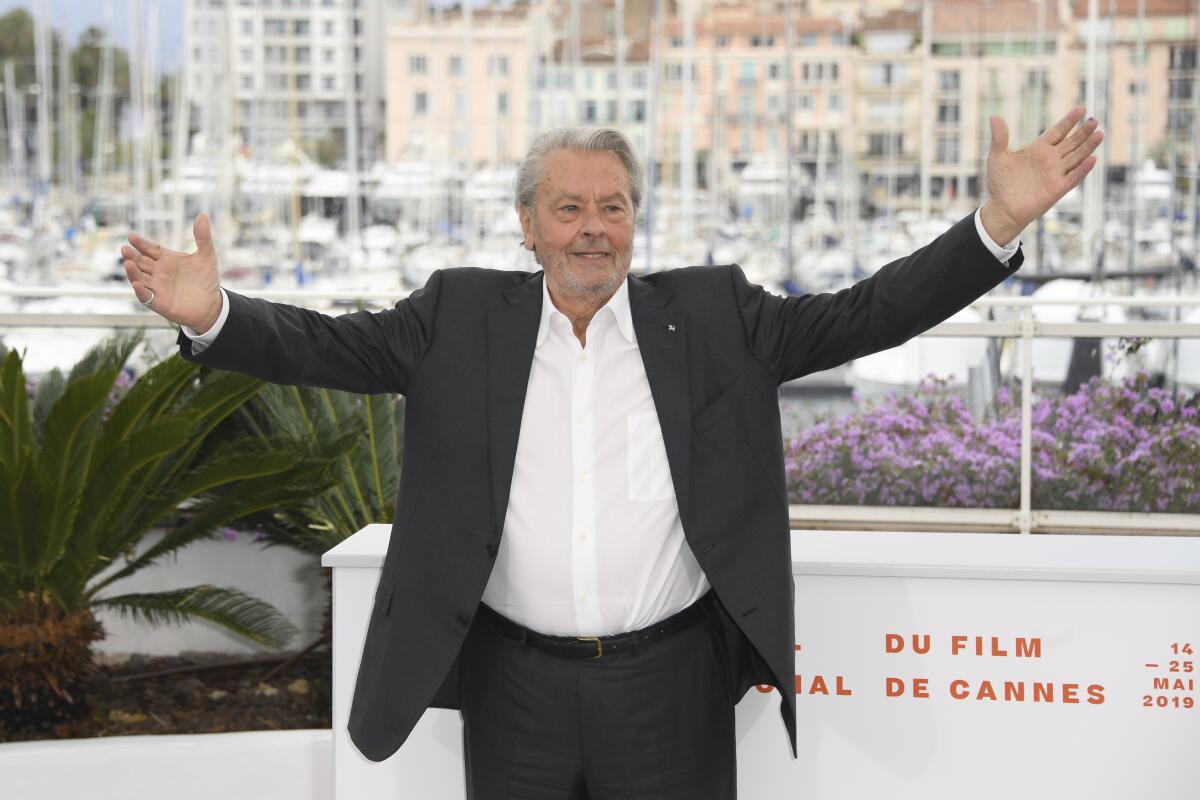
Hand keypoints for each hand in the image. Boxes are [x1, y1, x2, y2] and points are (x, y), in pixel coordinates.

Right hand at [123, 213, 222, 332]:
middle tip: (125, 248)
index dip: (140, 243)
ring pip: (139, 277)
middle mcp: (157, 272)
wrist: (212, 305)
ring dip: (132, 271)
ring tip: (127, 263)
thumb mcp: (207, 257)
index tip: (132, 236)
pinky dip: (141, 291)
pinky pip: (146, 296)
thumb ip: (203, 237)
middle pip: (140, 261)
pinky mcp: (158, 302)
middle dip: (132, 255)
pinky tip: (137, 284)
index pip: (149, 249)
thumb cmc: (206, 281)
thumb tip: (202, 215)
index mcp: (166, 260)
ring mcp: (156, 287)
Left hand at [980, 106, 1103, 244]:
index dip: (1069, 121)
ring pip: (1077, 157)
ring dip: (1088, 147)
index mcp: (1038, 149)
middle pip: (1072, 142)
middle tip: (1094, 120)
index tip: (1081, 109)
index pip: (1058, 131)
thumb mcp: (997, 157)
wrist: (1002, 209)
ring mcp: (1056, 174)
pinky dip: (1082, 169)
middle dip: (1083, 132)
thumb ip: (999, 138)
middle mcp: (1051, 160)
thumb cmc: (1000, 183)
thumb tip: (994, 117)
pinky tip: (1092, 159)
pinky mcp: (1057, 189)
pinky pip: (1073, 177)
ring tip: (1099, 134)